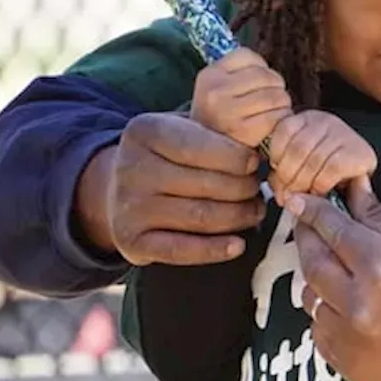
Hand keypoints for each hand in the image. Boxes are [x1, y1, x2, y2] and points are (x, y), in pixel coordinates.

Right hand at [92, 112, 265, 264]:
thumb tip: (262, 148)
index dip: (234, 157)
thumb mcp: (181, 130)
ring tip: (255, 211)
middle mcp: (131, 168)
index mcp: (145, 132)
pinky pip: (182, 249)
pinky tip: (239, 245)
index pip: (197, 145)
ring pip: (201, 216)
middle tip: (259, 190)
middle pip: (205, 184)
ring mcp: (129, 207)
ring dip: (239, 217)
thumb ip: (214, 133)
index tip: (256, 163)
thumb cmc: (168, 156)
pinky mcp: (132, 241)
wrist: (119, 190)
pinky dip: (215, 249)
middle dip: (243, 189)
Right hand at [190, 47, 292, 148]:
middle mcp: (214, 91)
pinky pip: (277, 117)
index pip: (248, 56)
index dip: (261, 70)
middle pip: (267, 76)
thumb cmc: (223, 123)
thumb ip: (239, 75)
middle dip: (276, 90)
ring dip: (282, 106)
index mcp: (208, 76)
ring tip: (271, 116)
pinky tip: (272, 129)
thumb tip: (268, 70)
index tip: (258, 86)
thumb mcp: (220, 92)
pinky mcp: (243, 131)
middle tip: (270, 105)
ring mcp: (227, 111)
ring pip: (276, 96)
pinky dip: (281, 122)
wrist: (209, 159)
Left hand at [264, 111, 377, 199]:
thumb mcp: (303, 163)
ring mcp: (345, 135)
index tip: (275, 172)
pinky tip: (319, 191)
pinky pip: (331, 169)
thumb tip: (280, 191)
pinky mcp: (359, 153)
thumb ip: (285, 170)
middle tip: (286, 193)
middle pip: (297, 148)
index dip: (276, 154)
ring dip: (303, 184)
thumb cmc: (329, 171)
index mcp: (309, 119)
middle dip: (288, 176)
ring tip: (302, 197)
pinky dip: (320, 185)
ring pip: (313, 161)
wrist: (362, 179)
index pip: (284, 129)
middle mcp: (327, 121)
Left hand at [283, 189, 380, 380]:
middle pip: (311, 261)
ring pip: (308, 297)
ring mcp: (347, 339)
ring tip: (344, 274)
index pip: (333, 230)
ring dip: (319, 279)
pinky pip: (316, 327)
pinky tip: (352, 307)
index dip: (314, 211)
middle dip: (307, 238)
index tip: (299, 199)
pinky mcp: (343, 362)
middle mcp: (357, 305)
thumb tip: (352, 190)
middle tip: (308, 225)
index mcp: (380, 270)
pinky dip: (327, 312)